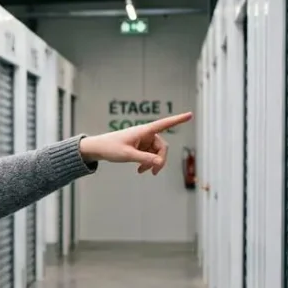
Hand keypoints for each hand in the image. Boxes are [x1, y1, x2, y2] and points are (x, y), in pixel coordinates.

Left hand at [79, 112, 193, 174]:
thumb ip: (144, 158)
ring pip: (156, 152)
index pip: (164, 124)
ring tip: (142, 171)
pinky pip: (149, 155)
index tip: (190, 115)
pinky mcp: (140, 146)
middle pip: (162, 146)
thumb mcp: (127, 155)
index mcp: (144, 131)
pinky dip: (147, 163)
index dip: (178, 120)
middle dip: (160, 159)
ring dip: (152, 163)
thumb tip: (159, 162)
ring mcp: (143, 140)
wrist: (98, 149)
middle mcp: (145, 134)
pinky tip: (140, 170)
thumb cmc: (110, 147)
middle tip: (155, 172)